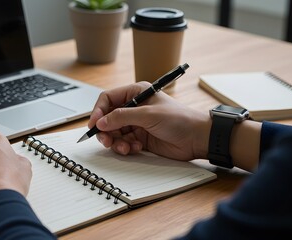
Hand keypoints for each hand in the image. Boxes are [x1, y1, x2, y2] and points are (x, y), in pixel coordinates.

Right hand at [88, 82, 210, 160]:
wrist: (197, 138)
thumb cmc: (179, 119)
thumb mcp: (148, 115)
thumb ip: (122, 117)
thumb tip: (101, 122)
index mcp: (136, 93)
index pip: (108, 99)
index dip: (98, 112)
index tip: (94, 125)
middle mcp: (134, 107)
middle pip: (108, 118)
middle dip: (105, 130)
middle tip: (106, 141)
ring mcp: (137, 123)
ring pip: (114, 133)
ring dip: (116, 141)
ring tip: (124, 147)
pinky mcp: (140, 137)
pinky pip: (123, 142)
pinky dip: (125, 147)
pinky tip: (136, 148)